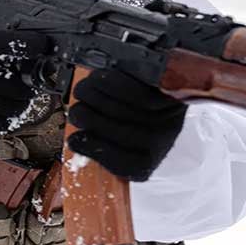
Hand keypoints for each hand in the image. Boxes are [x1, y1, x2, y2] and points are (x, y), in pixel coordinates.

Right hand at [66, 70, 187, 181]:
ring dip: (97, 98)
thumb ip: (103, 139)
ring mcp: (169, 117)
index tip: (75, 139)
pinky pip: (138, 91)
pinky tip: (99, 79)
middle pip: (123, 135)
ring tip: (84, 92)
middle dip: (91, 120)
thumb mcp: (122, 133)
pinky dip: (113, 83)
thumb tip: (79, 138)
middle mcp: (162, 142)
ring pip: (126, 111)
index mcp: (148, 160)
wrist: (170, 81)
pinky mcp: (171, 93)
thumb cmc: (135, 110)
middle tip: (77, 111)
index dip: (95, 151)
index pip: (124, 165)